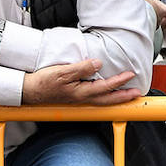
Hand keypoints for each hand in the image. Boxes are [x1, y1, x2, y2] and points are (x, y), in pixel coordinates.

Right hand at [21, 59, 140, 104]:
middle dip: (123, 97)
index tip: (130, 74)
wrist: (29, 91)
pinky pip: (94, 99)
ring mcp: (78, 99)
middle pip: (107, 100)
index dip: (119, 81)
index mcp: (81, 92)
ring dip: (116, 98)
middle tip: (136, 94)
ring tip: (126, 95)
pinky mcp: (73, 97)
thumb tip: (98, 63)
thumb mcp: (62, 72)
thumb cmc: (43, 82)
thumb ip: (81, 68)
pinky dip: (104, 97)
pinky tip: (105, 93)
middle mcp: (82, 98)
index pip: (105, 86)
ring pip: (102, 101)